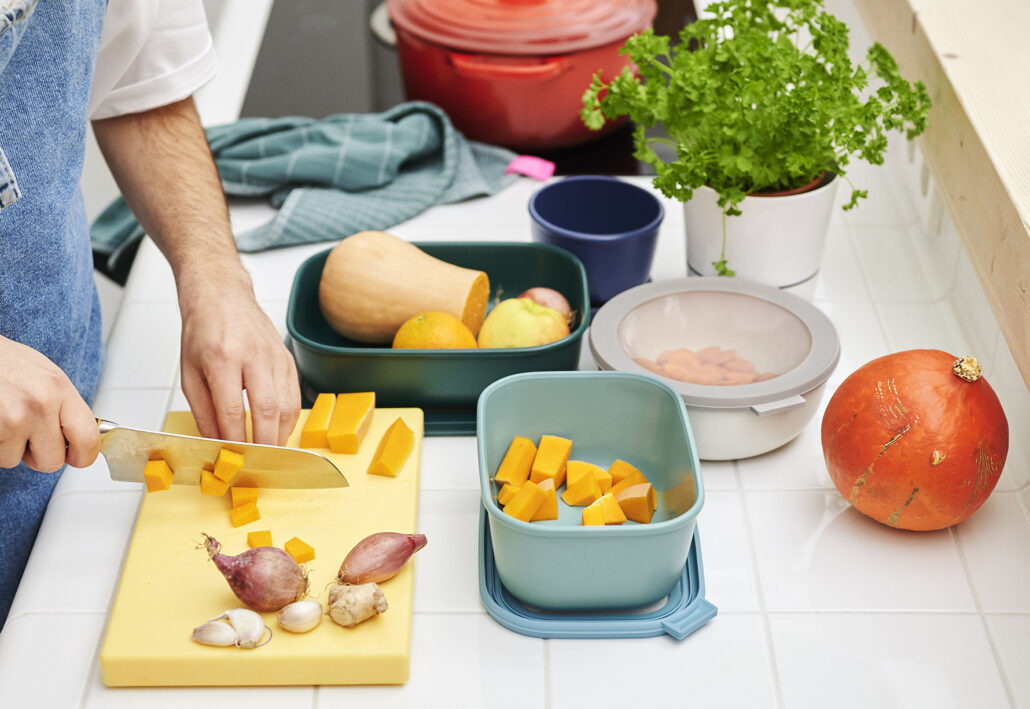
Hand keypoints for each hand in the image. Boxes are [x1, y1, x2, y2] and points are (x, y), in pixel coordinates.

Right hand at [0, 336, 100, 471]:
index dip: (82, 456)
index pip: (88, 438)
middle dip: (37, 456)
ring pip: (14, 460)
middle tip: (27, 437)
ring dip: (8, 447)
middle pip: (51, 461)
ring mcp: (13, 418)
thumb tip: (81, 436)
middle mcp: (41, 404)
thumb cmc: (5, 362)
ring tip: (3, 420)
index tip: (76, 458)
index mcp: (60, 389)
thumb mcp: (46, 377)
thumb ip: (65, 406)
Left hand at [179, 287, 300, 445]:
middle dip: (264, 443)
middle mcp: (253, 355)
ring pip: (287, 404)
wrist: (222, 296)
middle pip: (266, 409)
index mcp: (221, 359)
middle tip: (258, 463)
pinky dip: (289, 418)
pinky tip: (278, 430)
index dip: (234, 440)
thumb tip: (216, 442)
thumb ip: (203, 410)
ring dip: (280, 434)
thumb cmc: (203, 332)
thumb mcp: (189, 373)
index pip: (231, 411)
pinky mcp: (287, 358)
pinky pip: (294, 395)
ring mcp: (275, 356)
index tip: (232, 458)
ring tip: (270, 451)